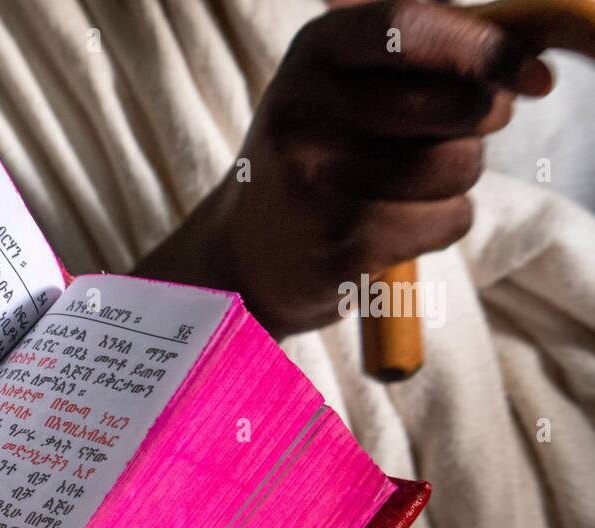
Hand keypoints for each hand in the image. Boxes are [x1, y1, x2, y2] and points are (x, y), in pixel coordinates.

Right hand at [136, 0, 551, 335]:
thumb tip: (528, 67)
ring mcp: (319, 182)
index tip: (527, 74)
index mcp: (311, 54)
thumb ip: (421, 52)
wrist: (246, 253)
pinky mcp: (343, 243)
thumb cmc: (317, 156)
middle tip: (450, 132)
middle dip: (479, 120)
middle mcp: (305, 112)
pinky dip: (438, 224)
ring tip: (404, 185)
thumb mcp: (340, 82)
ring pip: (461, 166)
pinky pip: (449, 220)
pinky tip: (390, 225)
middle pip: (457, 103)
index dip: (481, 46)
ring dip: (456, 178)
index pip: (408, 27)